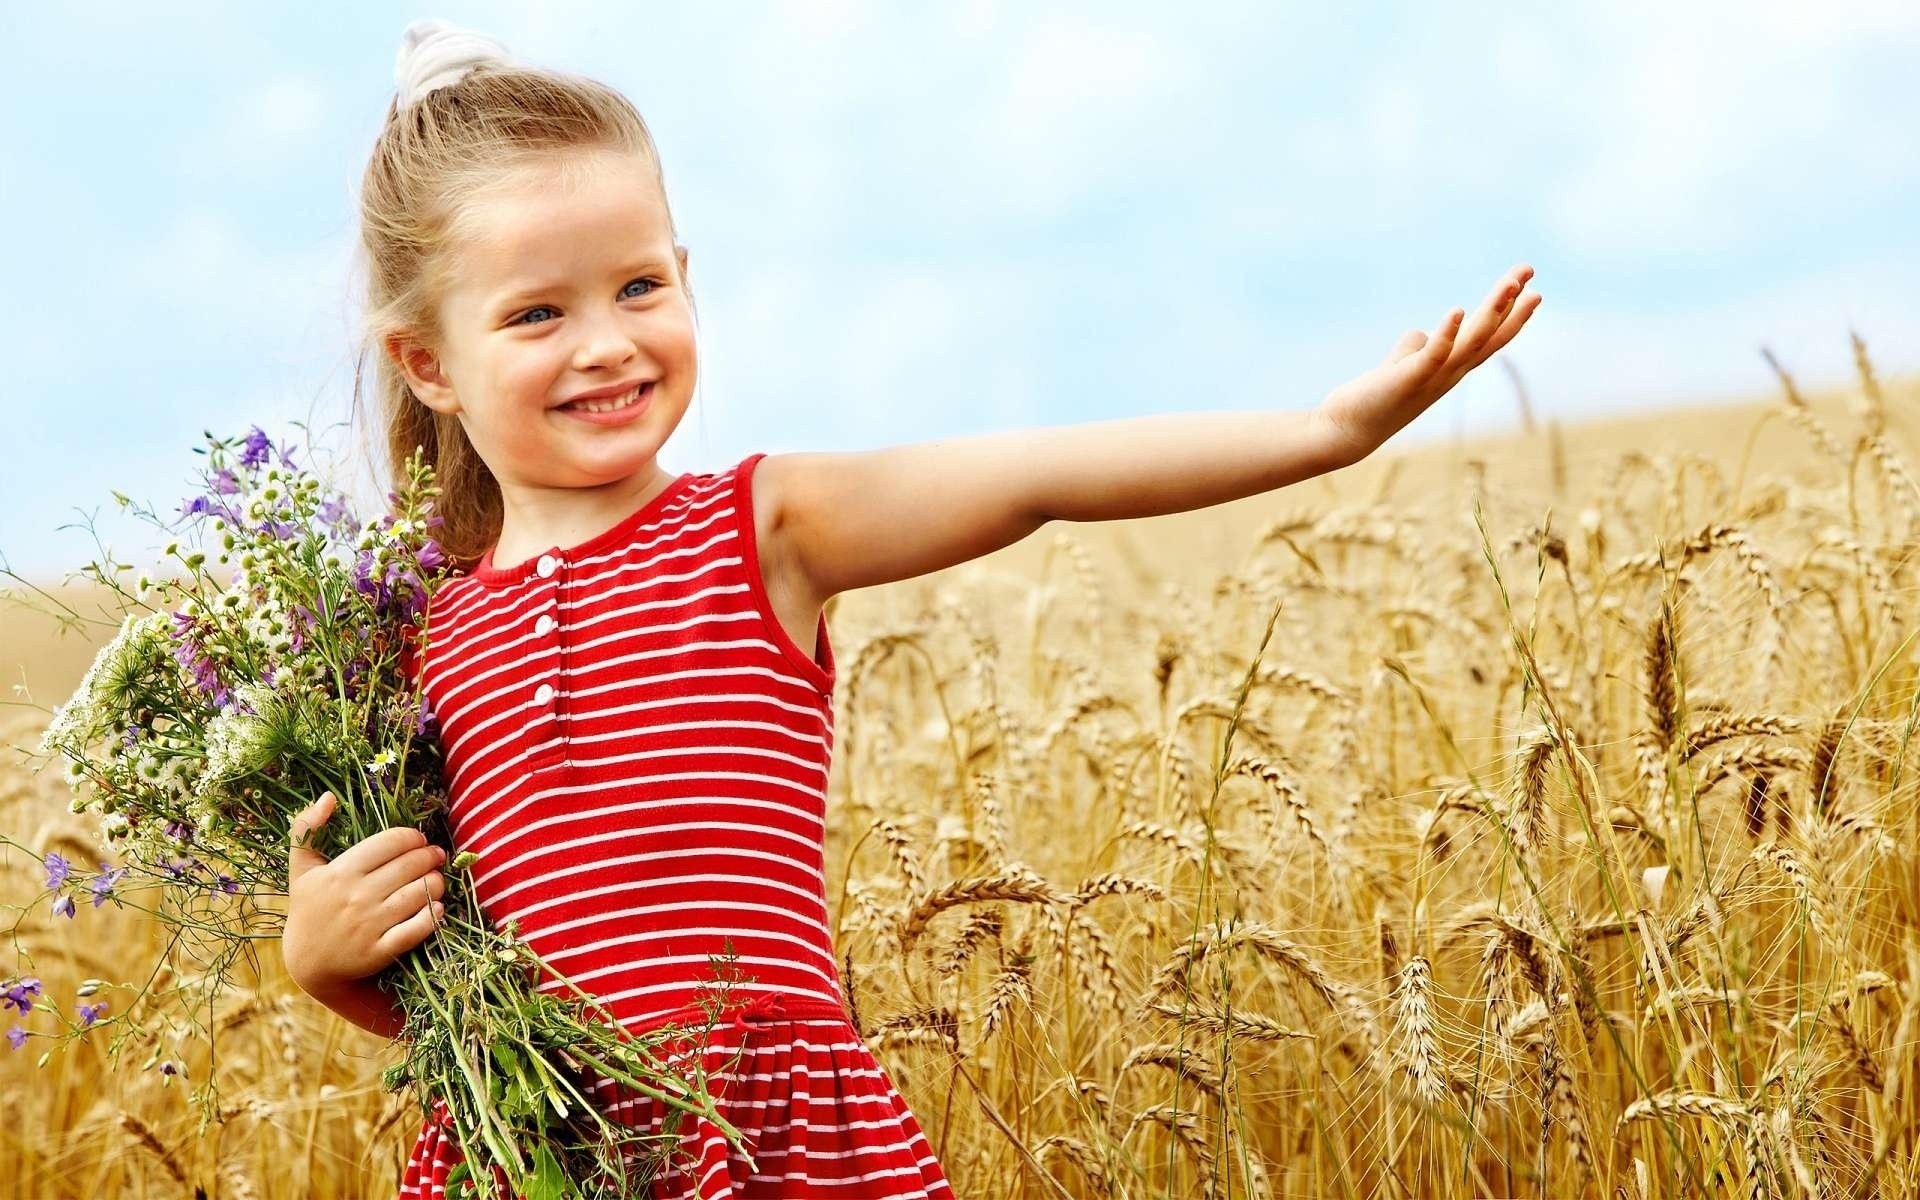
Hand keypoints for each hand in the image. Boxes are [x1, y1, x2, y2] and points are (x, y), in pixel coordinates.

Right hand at [281, 791, 448, 993]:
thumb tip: (328, 797)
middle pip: (410, 865)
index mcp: (340, 872)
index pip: (391, 842)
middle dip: (430, 856)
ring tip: (436, 879)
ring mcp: (369, 925)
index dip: (412, 837)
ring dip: (437, 882)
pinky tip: (437, 907)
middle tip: (435, 856)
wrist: (309, 962)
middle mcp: (356, 896)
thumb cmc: (309, 908)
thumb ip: (306, 829)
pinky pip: (417, 928)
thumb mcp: (301, 868)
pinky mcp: (380, 950)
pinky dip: (433, 915)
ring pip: (420, 893)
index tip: (418, 840)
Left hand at [1312, 264, 1541, 463]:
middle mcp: (1449, 375)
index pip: (1488, 339)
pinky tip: (1456, 311)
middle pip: (1489, 337)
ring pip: (1471, 343)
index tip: (1529, 287)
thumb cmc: (1374, 399)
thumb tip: (1421, 334)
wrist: (1346, 432)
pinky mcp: (1409, 380)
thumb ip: (1413, 349)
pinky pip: (1433, 356)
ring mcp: (1432, 379)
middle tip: (1529, 271)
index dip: (1511, 315)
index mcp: (1449, 369)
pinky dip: (1447, 334)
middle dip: (1512, 304)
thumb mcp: (1400, 366)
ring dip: (1492, 312)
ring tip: (1510, 283)